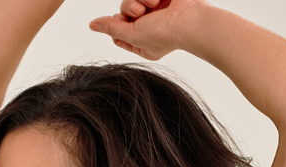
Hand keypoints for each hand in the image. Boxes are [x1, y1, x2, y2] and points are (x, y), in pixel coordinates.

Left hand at [90, 0, 208, 60]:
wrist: (193, 19)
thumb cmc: (166, 33)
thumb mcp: (133, 35)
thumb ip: (112, 28)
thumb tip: (92, 25)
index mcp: (143, 44)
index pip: (118, 33)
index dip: (115, 25)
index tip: (122, 21)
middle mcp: (149, 27)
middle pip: (123, 13)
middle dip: (128, 10)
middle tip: (139, 13)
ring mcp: (157, 11)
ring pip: (131, 0)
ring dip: (138, 0)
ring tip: (152, 4)